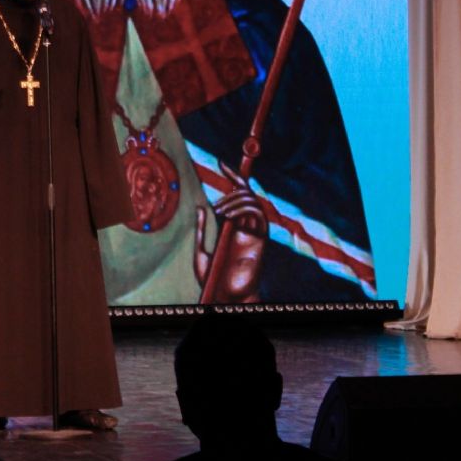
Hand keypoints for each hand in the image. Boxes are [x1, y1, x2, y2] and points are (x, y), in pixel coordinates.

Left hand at [194, 163, 267, 303]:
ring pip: (253, 201)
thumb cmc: (213, 280)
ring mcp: (254, 232)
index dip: (233, 177)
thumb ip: (201, 230)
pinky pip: (258, 215)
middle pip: (247, 194)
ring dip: (237, 200)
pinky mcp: (261, 239)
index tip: (221, 163)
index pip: (237, 195)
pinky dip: (244, 208)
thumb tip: (201, 207)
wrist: (225, 297)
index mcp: (233, 227)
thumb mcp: (200, 251)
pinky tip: (228, 216)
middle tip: (217, 205)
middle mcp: (246, 226)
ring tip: (220, 211)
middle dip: (234, 190)